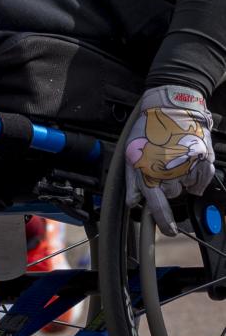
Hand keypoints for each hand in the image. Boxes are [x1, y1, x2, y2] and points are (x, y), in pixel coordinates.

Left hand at [125, 86, 215, 235]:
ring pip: (187, 187)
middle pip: (173, 194)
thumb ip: (133, 181)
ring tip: (174, 157)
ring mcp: (190, 165)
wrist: (171, 105)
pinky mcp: (204, 159)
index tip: (169, 231)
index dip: (164, 222)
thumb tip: (134, 202)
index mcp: (150, 169)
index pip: (157, 204)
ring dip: (181, 178)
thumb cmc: (148, 128)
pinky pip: (202, 180)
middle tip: (163, 164)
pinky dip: (196, 175)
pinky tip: (188, 160)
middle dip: (168, 184)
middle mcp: (171, 170)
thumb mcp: (131, 152)